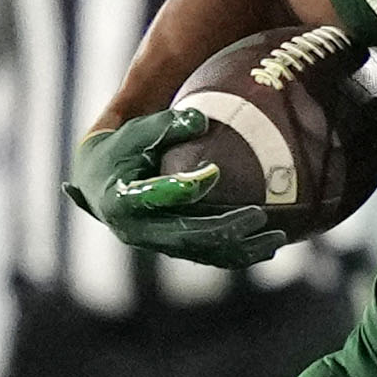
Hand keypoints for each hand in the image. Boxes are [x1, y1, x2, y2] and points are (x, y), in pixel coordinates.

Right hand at [65, 108, 284, 269]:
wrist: (100, 182)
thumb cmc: (120, 149)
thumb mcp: (135, 132)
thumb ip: (165, 124)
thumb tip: (200, 119)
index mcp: (120, 199)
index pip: (152, 197)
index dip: (181, 187)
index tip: (213, 173)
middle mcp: (137, 230)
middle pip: (184, 234)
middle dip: (224, 227)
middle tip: (258, 215)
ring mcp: (157, 243)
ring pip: (201, 252)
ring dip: (240, 249)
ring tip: (276, 238)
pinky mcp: (172, 249)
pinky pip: (207, 257)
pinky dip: (237, 255)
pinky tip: (267, 248)